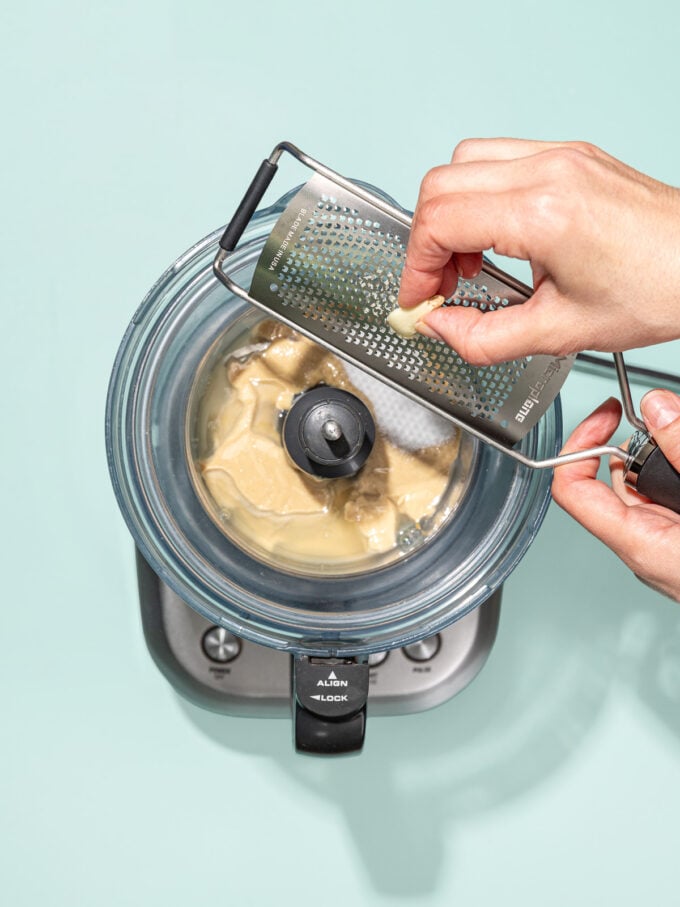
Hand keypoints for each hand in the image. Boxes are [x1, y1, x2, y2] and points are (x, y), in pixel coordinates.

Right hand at [398, 139, 679, 364]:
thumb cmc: (657, 290)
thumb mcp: (560, 333)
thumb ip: (484, 338)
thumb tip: (440, 328)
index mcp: (542, 213)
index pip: (439, 221)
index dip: (415, 267)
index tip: (419, 299)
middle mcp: (548, 171)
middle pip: (440, 183)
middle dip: (425, 240)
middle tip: (438, 285)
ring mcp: (561, 156)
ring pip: (464, 161)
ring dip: (450, 213)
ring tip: (468, 262)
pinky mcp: (572, 156)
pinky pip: (499, 159)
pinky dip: (480, 196)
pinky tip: (497, 236)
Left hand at [551, 389, 679, 601]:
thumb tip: (658, 410)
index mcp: (641, 544)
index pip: (573, 490)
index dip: (580, 443)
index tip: (608, 413)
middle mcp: (647, 547)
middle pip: (619, 479)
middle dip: (645, 441)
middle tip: (672, 419)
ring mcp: (669, 546)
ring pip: (652, 487)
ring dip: (671, 456)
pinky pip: (674, 500)